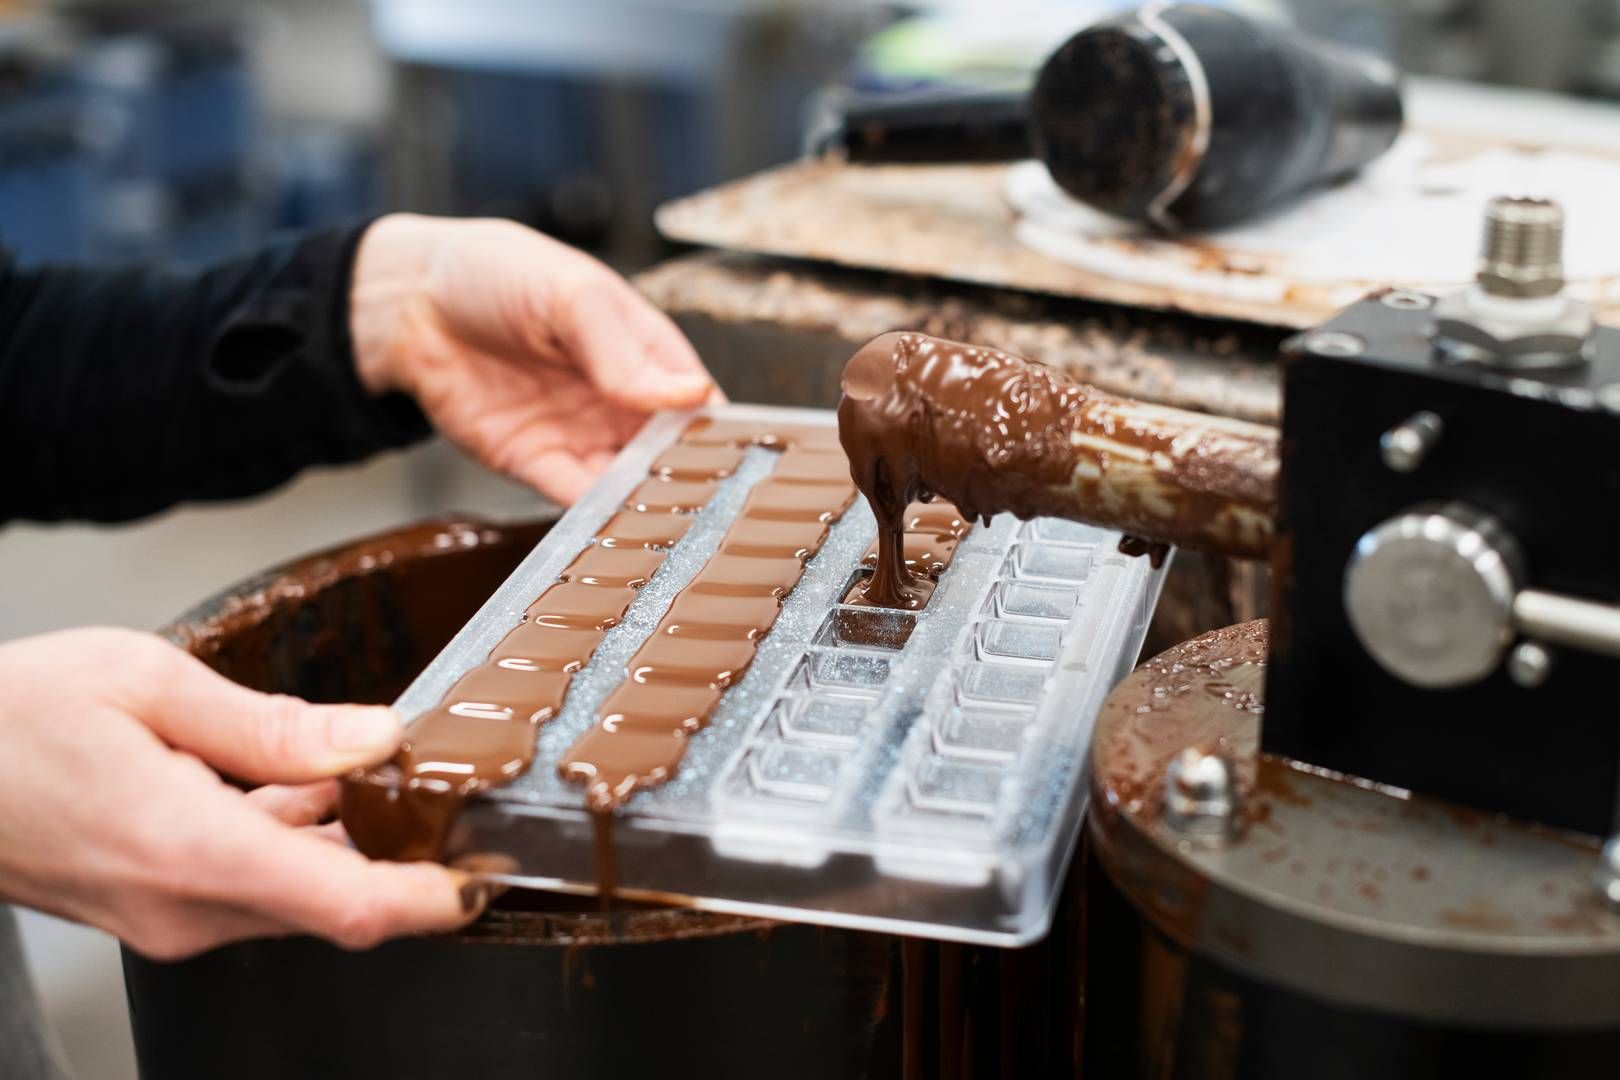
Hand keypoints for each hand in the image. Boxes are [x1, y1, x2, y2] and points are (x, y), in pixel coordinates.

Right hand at [0, 628, 485, 959]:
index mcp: (191, 848)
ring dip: (350, 841)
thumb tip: (377, 740)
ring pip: (303, 891)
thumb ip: (274, 723)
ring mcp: (172, 918)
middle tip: (449, 784)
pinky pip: (259, 886)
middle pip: (340, 900)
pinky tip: (302, 783)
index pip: (349, 906)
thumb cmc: (12, 717)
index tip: (492, 874)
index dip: (436, 899)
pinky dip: (300, 842)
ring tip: (379, 770)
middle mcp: (187, 906)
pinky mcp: (163, 911)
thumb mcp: (147, 683)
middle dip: (404, 851)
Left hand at [350, 214, 718, 504]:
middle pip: (672, 456)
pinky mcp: (536, 465)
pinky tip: (612, 530)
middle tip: (711, 517)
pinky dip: (595, 520)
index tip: (744, 470)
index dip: (724, 437)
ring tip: (669, 534)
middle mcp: (622, 402)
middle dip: (690, 486)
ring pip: (630, 488)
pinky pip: (574, 501)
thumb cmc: (499, 274)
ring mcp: (581, 437)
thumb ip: (626, 354)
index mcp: (648, 353)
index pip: (701, 405)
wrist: (411, 301)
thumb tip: (692, 397)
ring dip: (646, 509)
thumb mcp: (573, 297)